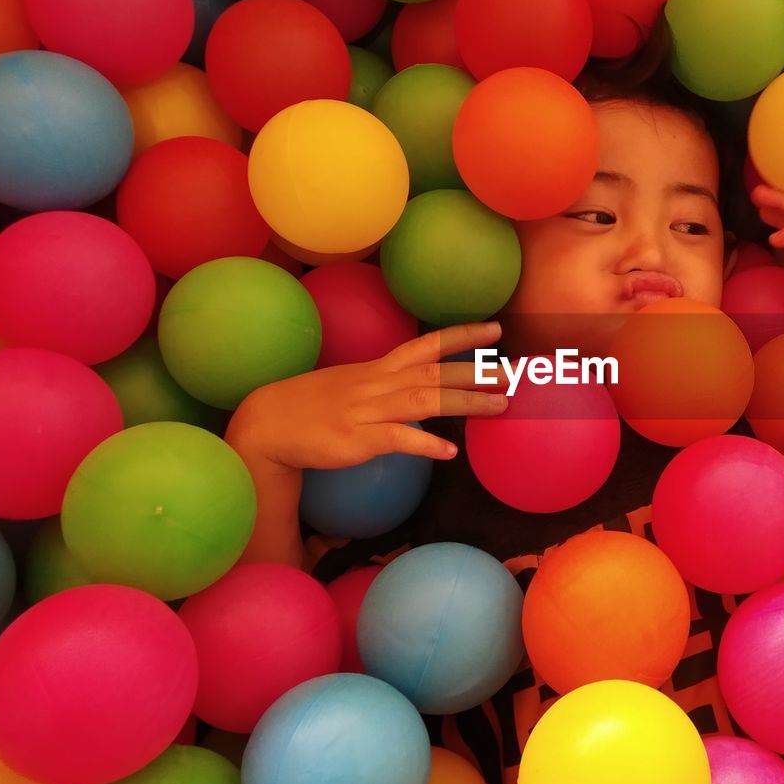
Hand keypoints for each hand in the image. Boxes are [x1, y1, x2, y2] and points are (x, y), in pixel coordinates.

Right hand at [227, 320, 510, 470]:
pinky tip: (449, 452)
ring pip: (425, 401)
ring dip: (465, 403)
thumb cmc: (314, 406)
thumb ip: (389, 385)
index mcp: (379, 369)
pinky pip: (396, 439)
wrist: (269, 423)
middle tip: (514, 373)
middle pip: (435, 373)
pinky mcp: (357, 438)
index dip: (462, 337)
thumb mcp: (355, 385)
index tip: (495, 331)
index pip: (427, 346)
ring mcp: (368, 410)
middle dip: (477, 371)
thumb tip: (421, 388)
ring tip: (500, 406)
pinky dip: (424, 444)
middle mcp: (378, 383)